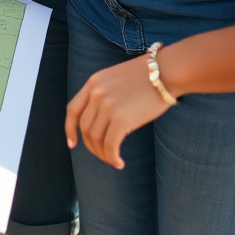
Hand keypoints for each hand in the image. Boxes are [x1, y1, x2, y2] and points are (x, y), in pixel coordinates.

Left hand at [65, 54, 174, 168]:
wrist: (165, 71)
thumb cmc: (147, 76)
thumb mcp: (116, 78)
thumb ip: (105, 93)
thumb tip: (101, 119)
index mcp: (93, 83)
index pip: (73, 110)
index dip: (70, 129)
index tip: (72, 143)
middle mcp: (95, 94)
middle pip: (85, 128)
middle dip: (92, 146)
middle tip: (103, 155)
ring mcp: (107, 106)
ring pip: (96, 139)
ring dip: (104, 154)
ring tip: (114, 160)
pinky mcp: (121, 119)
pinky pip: (110, 145)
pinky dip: (112, 158)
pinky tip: (120, 163)